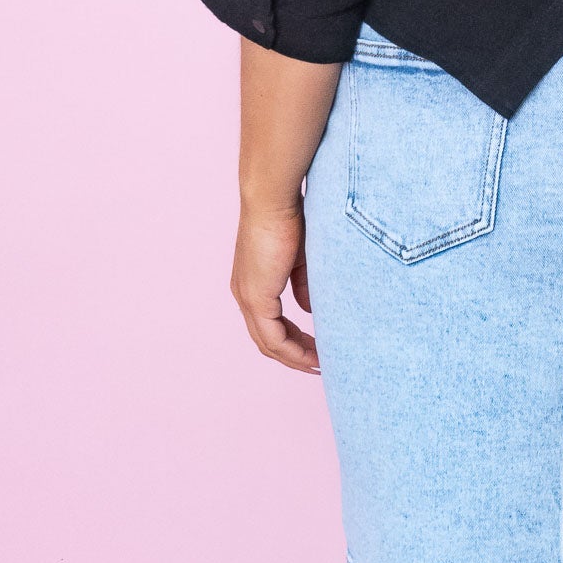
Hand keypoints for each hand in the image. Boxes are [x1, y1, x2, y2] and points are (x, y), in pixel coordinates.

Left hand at [230, 199, 319, 373]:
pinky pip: (273, 338)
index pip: (269, 323)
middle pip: (266, 340)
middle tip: (318, 364)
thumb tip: (308, 309)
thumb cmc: (290, 217)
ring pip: (268, 343)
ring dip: (294, 358)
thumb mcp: (301, 257)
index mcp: (253, 282)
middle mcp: (245, 294)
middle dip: (293, 355)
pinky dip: (292, 351)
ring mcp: (248, 297)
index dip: (291, 340)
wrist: (273, 197)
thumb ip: (302, 284)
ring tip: (318, 365)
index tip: (315, 347)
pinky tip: (311, 356)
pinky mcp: (256, 297)